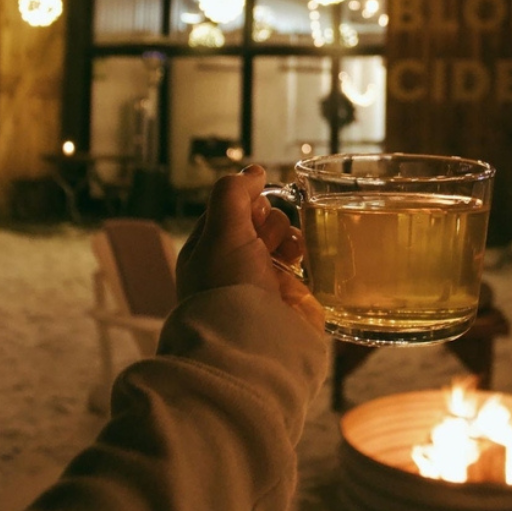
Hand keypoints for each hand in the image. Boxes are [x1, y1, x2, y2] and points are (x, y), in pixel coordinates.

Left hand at [176, 165, 323, 332]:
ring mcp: (263, 277)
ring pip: (283, 237)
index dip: (247, 201)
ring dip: (288, 236)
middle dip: (269, 222)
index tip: (254, 210)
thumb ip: (233, 192)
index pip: (231, 206)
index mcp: (207, 248)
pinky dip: (304, 254)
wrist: (255, 341)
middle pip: (261, 219)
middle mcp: (233, 262)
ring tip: (286, 253)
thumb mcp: (222, 230)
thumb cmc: (229, 286)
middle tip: (264, 241)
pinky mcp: (290, 291)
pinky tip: (301, 259)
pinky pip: (302, 259)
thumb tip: (253, 170)